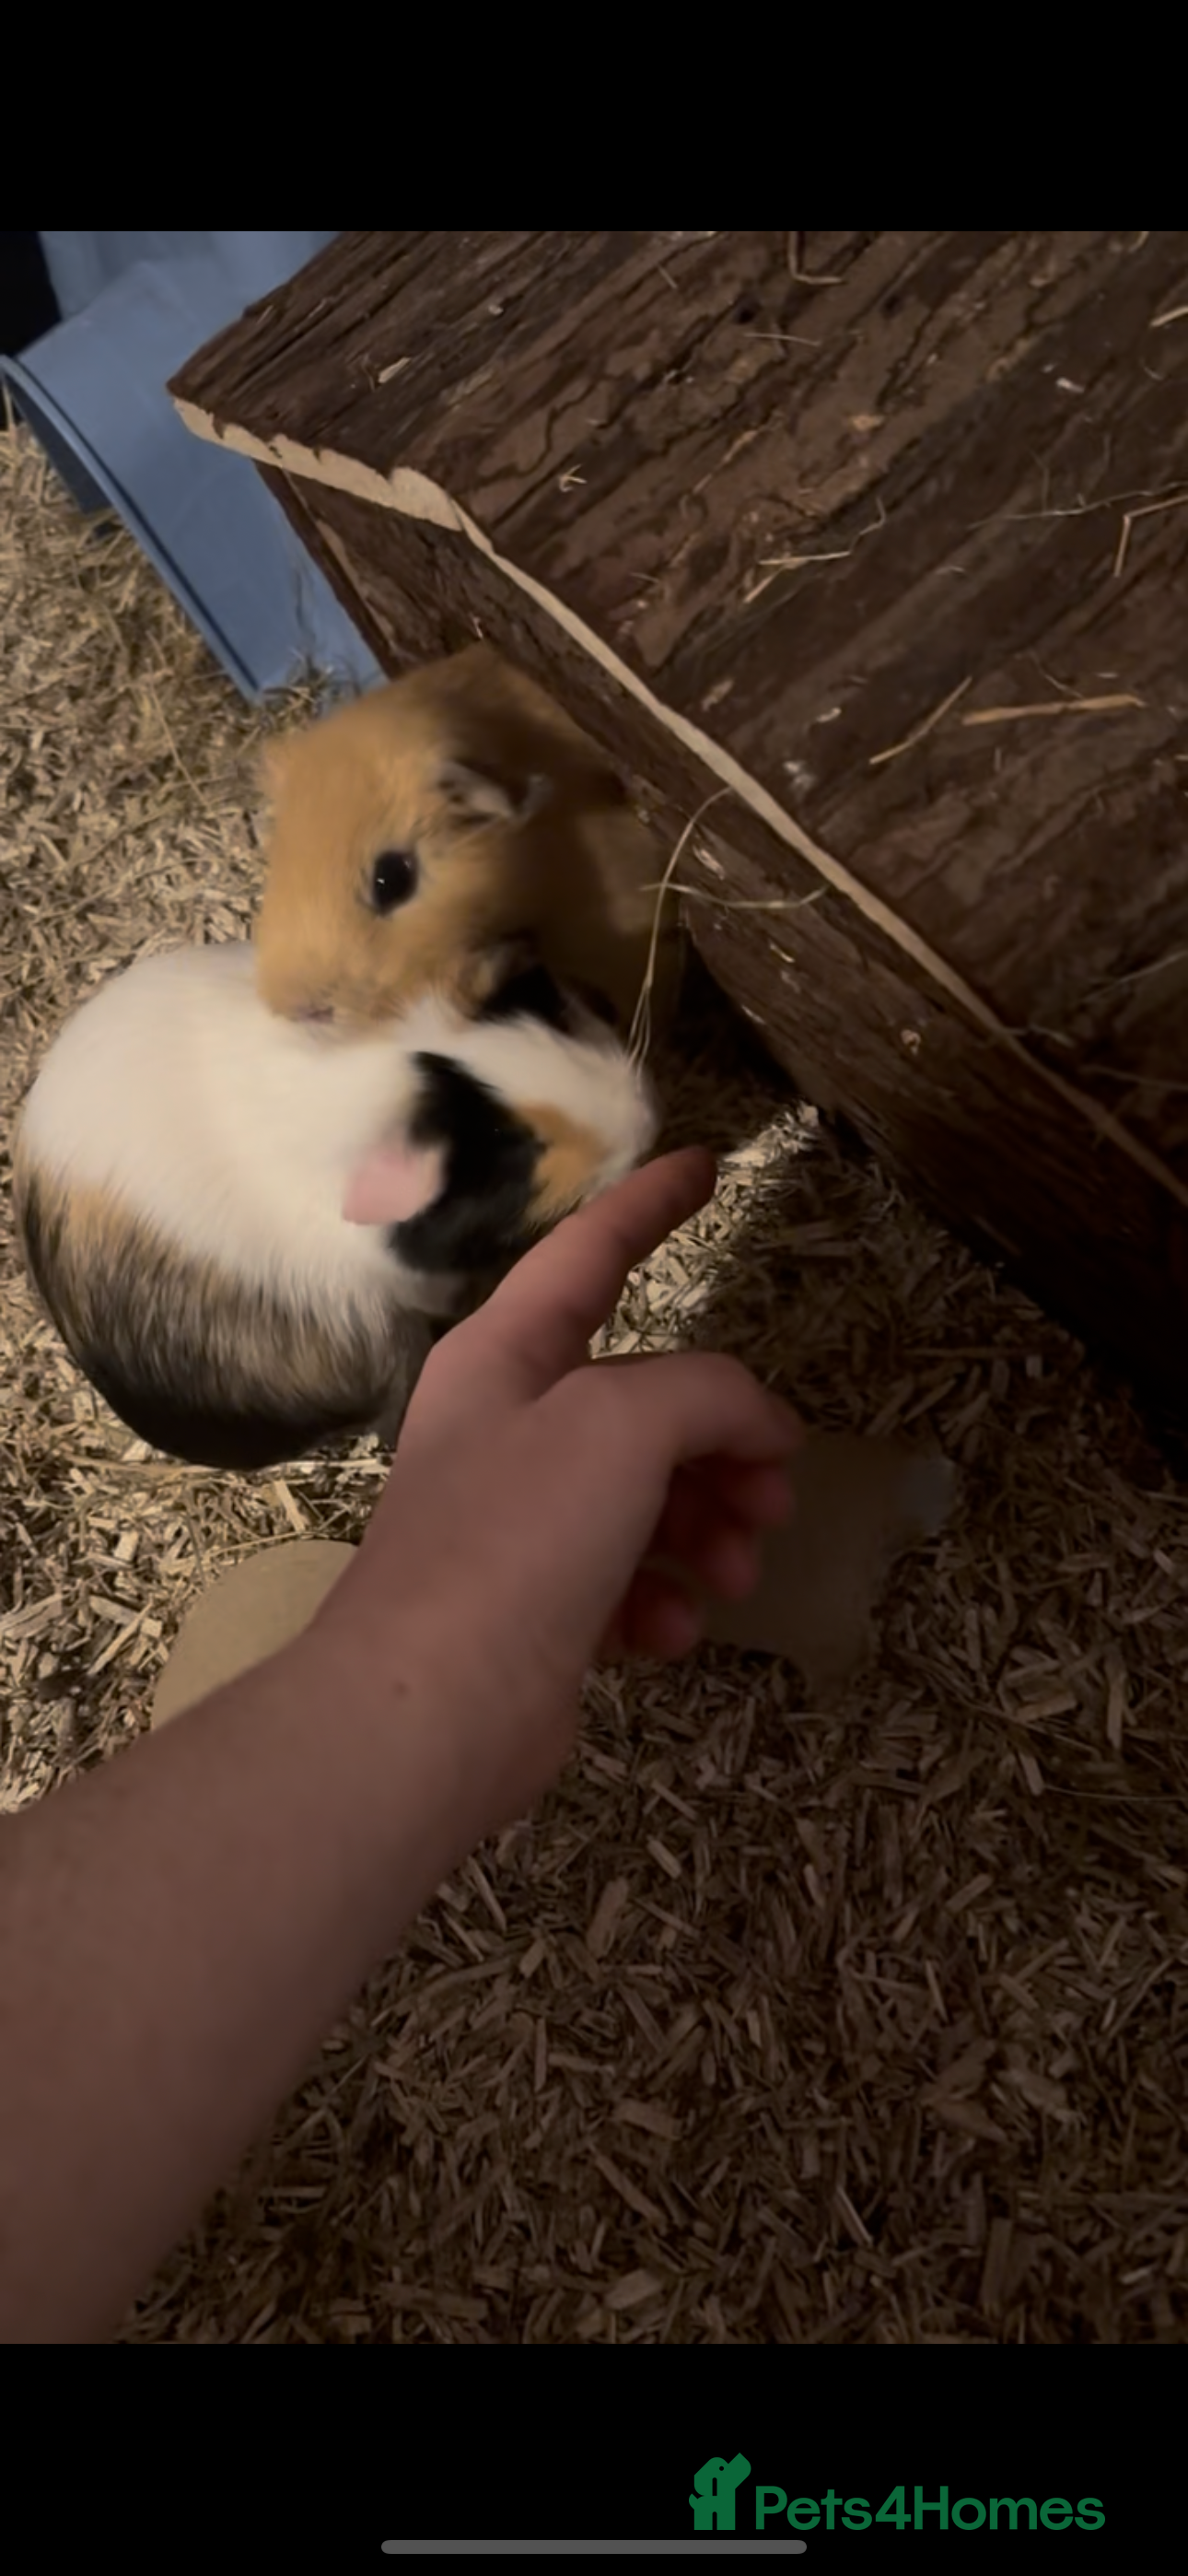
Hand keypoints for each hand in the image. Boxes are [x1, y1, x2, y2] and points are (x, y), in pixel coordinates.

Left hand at [313, 1148, 801, 1836]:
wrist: (429, 1712)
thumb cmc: (513, 1543)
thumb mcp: (622, 1427)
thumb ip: (706, 1393)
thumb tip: (760, 1426)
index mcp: (505, 1357)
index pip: (589, 1252)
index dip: (649, 1204)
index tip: (706, 1164)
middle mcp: (508, 1428)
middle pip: (646, 1399)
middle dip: (725, 1438)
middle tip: (777, 1488)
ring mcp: (520, 1522)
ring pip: (650, 1495)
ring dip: (709, 1527)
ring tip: (734, 1572)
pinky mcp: (537, 1609)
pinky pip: (627, 1580)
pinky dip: (662, 1601)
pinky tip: (669, 1635)